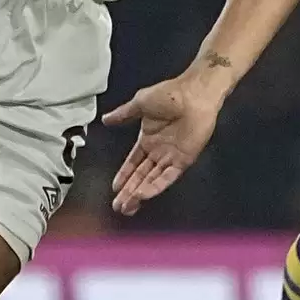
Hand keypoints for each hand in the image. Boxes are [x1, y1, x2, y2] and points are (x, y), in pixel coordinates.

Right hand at [105, 71, 226, 217]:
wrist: (194, 92)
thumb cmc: (171, 94)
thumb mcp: (140, 103)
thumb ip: (123, 114)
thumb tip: (105, 118)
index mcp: (148, 139)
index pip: (133, 162)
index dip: (124, 175)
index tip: (114, 188)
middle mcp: (159, 150)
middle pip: (141, 176)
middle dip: (129, 191)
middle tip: (118, 206)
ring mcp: (171, 156)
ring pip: (152, 180)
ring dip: (140, 194)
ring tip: (127, 206)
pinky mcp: (183, 159)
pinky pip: (168, 176)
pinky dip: (156, 186)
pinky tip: (144, 194)